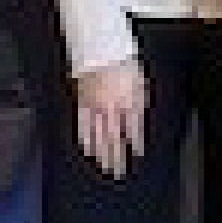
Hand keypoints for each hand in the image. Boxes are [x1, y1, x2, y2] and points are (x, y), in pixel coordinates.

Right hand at [74, 59, 145, 180]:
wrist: (100, 49)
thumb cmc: (123, 66)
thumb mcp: (139, 84)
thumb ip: (138, 107)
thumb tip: (136, 129)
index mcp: (128, 101)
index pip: (133, 129)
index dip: (136, 144)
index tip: (137, 155)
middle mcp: (111, 107)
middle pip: (114, 139)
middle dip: (116, 158)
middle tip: (118, 173)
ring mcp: (94, 107)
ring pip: (98, 135)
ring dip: (102, 154)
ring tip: (104, 167)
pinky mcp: (82, 104)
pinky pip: (83, 126)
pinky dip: (86, 140)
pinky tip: (89, 151)